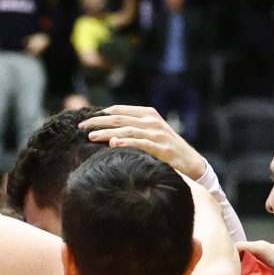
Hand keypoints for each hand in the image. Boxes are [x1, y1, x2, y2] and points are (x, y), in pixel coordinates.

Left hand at [81, 104, 207, 178]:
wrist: (192, 164)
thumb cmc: (167, 150)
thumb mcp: (151, 134)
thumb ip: (133, 128)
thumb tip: (107, 132)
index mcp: (148, 114)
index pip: (119, 110)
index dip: (101, 114)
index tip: (85, 120)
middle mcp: (151, 121)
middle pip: (119, 119)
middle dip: (98, 121)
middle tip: (81, 127)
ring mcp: (156, 134)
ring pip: (126, 130)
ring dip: (107, 133)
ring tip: (91, 136)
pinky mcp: (161, 148)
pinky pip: (140, 143)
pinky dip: (126, 143)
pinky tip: (113, 144)